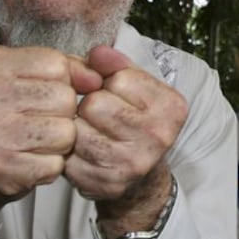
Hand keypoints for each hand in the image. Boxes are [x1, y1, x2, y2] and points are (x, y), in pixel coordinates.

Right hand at [0, 45, 101, 238]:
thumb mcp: (27, 78)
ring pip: (66, 132)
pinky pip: (55, 164)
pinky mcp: (0, 165)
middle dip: (62, 113)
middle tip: (37, 121)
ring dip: (59, 142)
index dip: (63, 82)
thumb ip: (66, 68)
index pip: (56, 64)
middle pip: (64, 98)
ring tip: (35, 141)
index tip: (44, 94)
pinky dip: (49, 166)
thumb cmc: (5, 117)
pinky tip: (30, 160)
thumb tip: (96, 78)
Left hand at [64, 45, 187, 236]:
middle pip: (94, 104)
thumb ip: (116, 64)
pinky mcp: (106, 184)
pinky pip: (67, 157)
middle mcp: (157, 138)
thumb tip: (96, 53)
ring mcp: (132, 164)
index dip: (108, 82)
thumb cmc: (134, 119)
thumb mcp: (135, 85)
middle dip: (89, 105)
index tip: (115, 94)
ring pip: (77, 130)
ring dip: (76, 128)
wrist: (141, 176)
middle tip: (99, 115)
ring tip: (90, 131)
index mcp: (170, 107)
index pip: (118, 78)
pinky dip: (69, 152)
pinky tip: (83, 152)